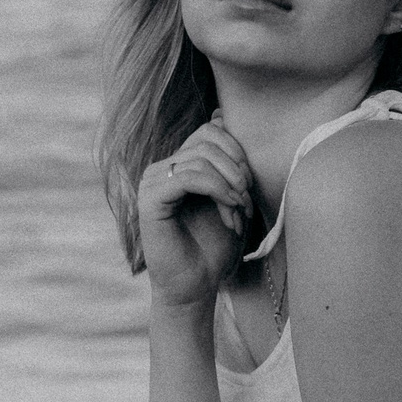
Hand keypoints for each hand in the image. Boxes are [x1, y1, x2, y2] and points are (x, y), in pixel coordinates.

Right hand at [137, 112, 256, 306]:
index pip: (210, 130)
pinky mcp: (150, 199)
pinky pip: (188, 176)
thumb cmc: (213, 246)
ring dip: (230, 184)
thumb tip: (224, 115)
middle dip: (236, 167)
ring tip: (238, 211)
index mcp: (179, 165)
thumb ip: (229, 164)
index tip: (250, 184)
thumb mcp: (230, 199)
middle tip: (247, 199)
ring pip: (200, 158)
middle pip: (207, 139)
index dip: (238, 150)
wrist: (195, 286)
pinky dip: (216, 189)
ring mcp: (153, 182)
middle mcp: (163, 168)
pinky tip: (229, 208)